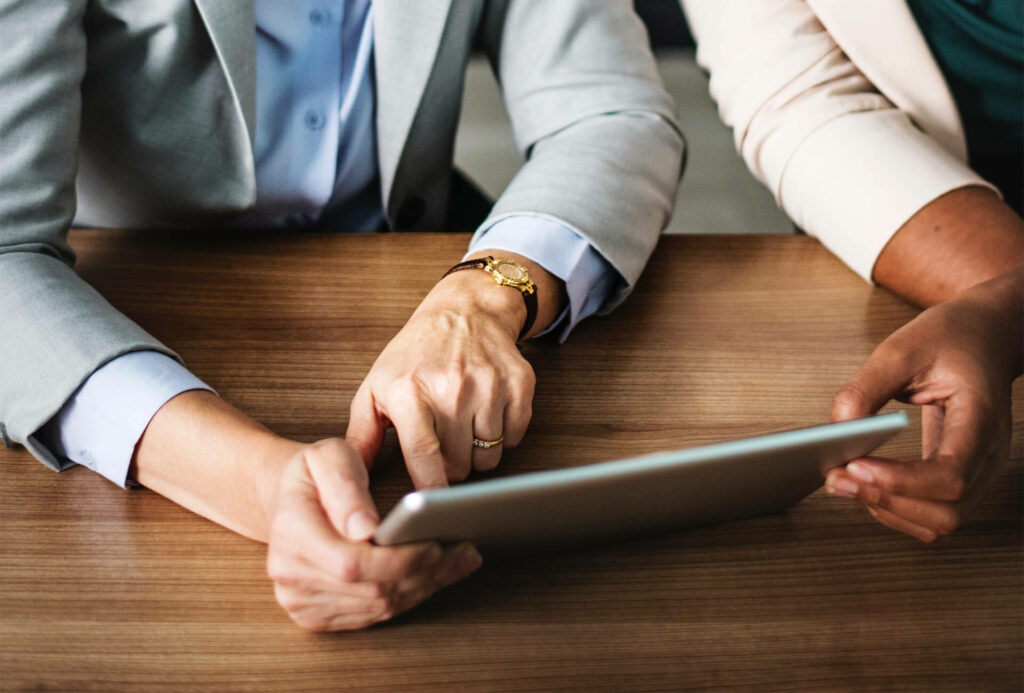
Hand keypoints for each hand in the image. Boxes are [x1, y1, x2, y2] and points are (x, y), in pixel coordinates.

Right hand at [265, 438, 481, 629]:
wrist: (288, 500)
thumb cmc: (313, 474)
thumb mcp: (328, 457)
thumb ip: (346, 486)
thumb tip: (365, 528)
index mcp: (291, 532)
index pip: (353, 563)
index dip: (399, 560)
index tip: (435, 545)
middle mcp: (289, 574)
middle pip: (371, 590)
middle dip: (424, 573)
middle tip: (465, 550)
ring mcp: (300, 600)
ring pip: (376, 606)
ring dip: (424, 586)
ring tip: (459, 560)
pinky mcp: (315, 615)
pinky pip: (371, 615)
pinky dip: (408, 596)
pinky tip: (434, 575)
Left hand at [347, 258, 543, 487]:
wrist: (464, 311)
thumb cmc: (415, 354)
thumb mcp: (376, 387)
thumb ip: (361, 434)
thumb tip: (351, 475)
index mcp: (410, 392)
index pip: (425, 458)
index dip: (429, 490)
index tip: (429, 505)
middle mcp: (452, 388)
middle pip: (460, 466)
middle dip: (451, 466)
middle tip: (443, 443)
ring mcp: (489, 386)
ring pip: (489, 457)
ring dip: (476, 452)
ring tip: (463, 426)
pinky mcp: (519, 384)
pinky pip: (514, 437)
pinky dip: (502, 435)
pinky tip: (486, 413)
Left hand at [825, 268, 1022, 541]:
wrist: (984, 336)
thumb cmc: (950, 339)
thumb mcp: (901, 349)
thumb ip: (866, 388)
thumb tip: (838, 428)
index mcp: (982, 418)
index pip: (952, 473)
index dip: (901, 481)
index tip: (855, 465)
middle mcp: (990, 454)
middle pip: (948, 510)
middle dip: (886, 501)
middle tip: (836, 477)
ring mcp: (981, 470)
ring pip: (941, 522)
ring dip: (888, 511)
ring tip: (844, 483)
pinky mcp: (963, 476)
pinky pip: (934, 513)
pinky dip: (897, 510)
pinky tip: (866, 487)